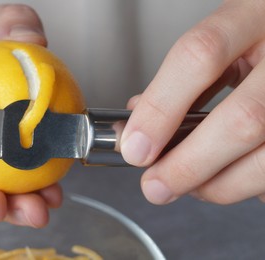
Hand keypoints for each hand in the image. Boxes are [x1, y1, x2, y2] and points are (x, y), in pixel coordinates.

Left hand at [121, 0, 264, 204]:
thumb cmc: (262, 35)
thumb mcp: (224, 37)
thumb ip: (183, 78)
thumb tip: (138, 126)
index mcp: (254, 13)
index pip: (200, 56)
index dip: (161, 108)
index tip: (135, 147)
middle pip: (242, 119)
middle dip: (189, 165)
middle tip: (156, 185)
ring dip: (221, 184)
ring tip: (193, 185)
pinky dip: (253, 184)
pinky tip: (236, 174)